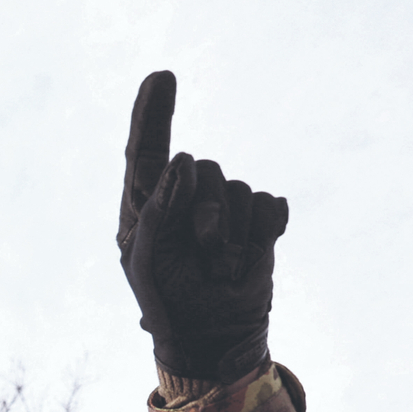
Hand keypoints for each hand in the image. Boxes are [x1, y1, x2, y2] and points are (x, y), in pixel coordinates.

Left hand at [117, 70, 289, 382]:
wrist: (212, 333)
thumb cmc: (166, 299)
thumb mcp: (143, 260)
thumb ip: (157, 209)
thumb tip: (184, 161)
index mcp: (146, 203)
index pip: (145, 150)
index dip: (153, 114)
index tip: (161, 77)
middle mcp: (184, 195)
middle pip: (203, 168)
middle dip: (203, 215)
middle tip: (199, 256)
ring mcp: (224, 205)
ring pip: (236, 188)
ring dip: (229, 235)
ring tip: (217, 267)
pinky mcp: (258, 218)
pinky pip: (268, 204)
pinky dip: (261, 234)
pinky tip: (248, 259)